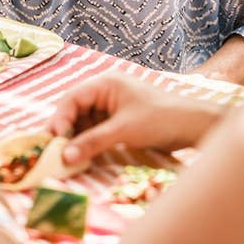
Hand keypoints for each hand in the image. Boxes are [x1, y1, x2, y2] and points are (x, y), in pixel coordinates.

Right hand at [49, 74, 221, 164]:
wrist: (191, 126)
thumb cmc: (159, 119)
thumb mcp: (123, 130)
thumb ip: (92, 142)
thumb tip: (64, 157)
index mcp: (105, 84)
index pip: (73, 98)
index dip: (60, 118)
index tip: (53, 141)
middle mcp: (105, 93)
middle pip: (75, 110)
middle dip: (64, 131)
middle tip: (52, 153)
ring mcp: (111, 108)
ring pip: (83, 123)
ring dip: (74, 140)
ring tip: (64, 160)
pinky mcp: (118, 122)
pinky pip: (95, 132)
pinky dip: (87, 144)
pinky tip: (81, 159)